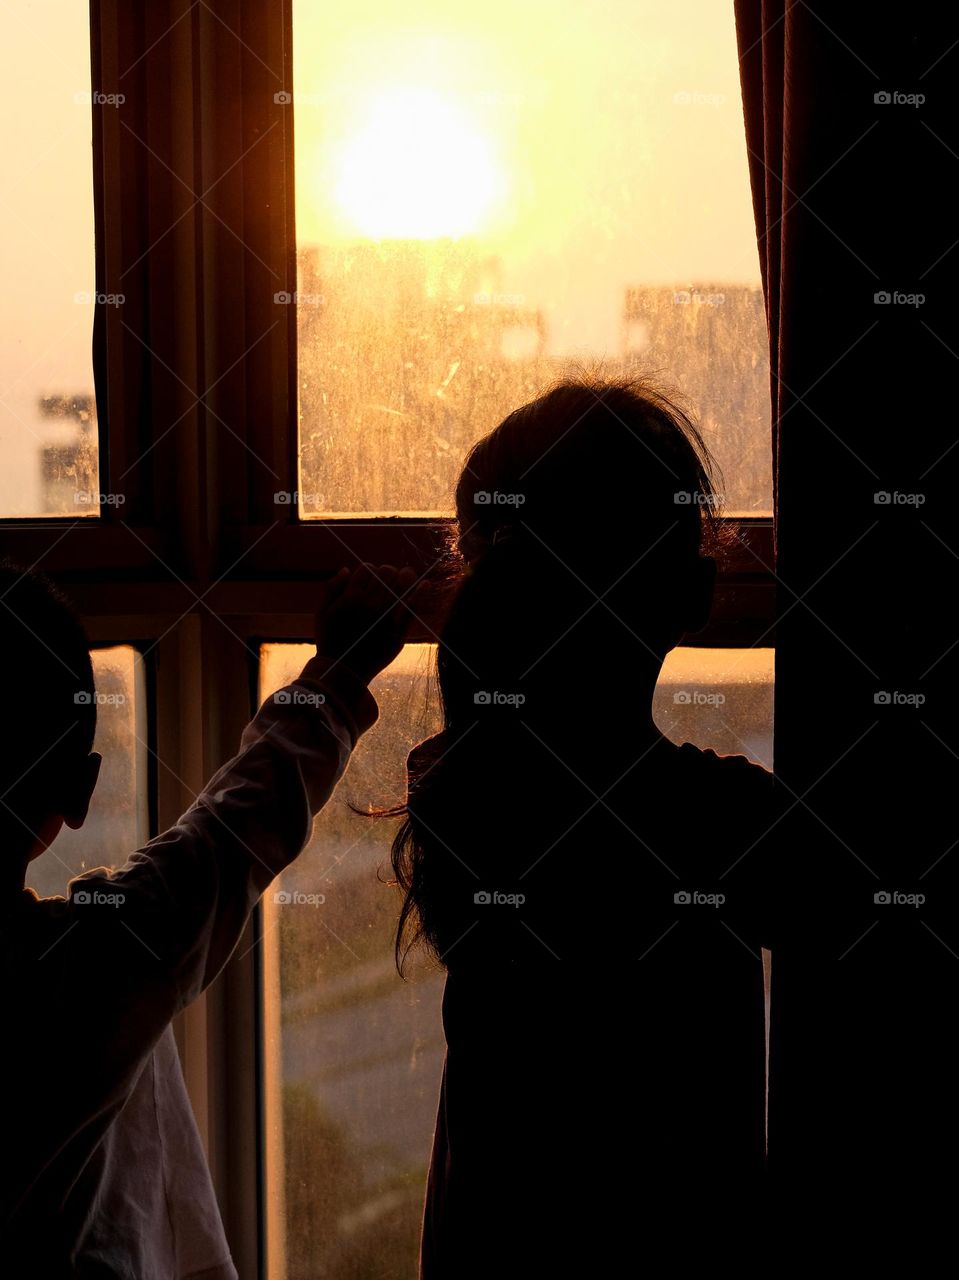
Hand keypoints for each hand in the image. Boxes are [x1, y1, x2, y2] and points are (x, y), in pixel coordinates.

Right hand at [313, 563, 418, 684]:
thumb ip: (331, 589)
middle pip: (387, 573)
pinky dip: (421, 592)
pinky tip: (426, 584)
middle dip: (388, 572)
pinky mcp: (398, 630)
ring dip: (406, 576)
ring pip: (403, 584)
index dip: (370, 570)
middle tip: (389, 578)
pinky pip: (413, 606)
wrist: (344, 671)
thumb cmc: (330, 641)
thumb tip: (346, 569)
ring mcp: (386, 616)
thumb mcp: (322, 613)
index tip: (371, 578)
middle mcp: (369, 603)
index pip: (368, 568)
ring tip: (407, 576)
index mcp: (350, 596)